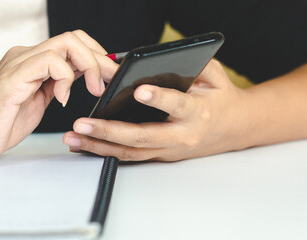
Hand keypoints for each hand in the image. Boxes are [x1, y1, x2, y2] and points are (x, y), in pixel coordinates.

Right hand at [0, 30, 117, 164]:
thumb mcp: (38, 102)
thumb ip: (56, 86)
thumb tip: (82, 78)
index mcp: (32, 62)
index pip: (72, 44)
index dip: (97, 56)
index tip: (111, 76)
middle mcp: (25, 56)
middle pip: (73, 38)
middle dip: (100, 58)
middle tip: (109, 81)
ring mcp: (18, 64)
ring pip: (65, 43)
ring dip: (89, 65)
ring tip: (92, 89)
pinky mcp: (12, 78)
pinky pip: (48, 62)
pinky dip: (65, 78)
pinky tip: (62, 99)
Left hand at [63, 60, 250, 160]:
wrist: (233, 128)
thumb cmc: (221, 99)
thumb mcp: (216, 76)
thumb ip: (194, 65)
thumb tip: (164, 57)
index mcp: (197, 112)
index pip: (177, 105)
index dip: (159, 98)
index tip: (139, 90)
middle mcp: (181, 136)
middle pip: (142, 136)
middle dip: (109, 131)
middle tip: (83, 124)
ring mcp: (168, 150)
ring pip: (130, 152)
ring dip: (99, 146)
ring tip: (74, 138)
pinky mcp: (159, 155)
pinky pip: (129, 156)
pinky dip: (106, 151)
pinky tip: (85, 146)